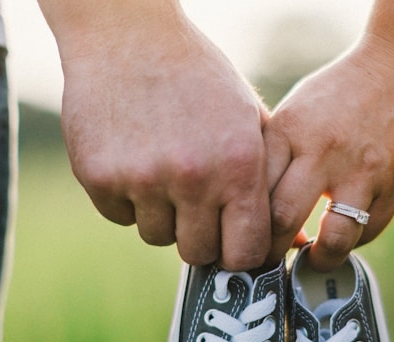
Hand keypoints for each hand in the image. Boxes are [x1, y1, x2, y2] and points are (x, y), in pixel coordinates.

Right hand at [40, 2, 278, 270]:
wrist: (128, 36)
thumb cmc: (199, 78)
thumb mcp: (248, 119)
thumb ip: (269, 180)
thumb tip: (294, 242)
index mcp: (238, 165)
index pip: (245, 252)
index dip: (239, 254)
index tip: (231, 243)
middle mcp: (193, 177)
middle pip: (198, 252)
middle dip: (199, 236)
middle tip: (194, 204)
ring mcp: (142, 179)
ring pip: (156, 235)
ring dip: (161, 214)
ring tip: (163, 169)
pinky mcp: (100, 177)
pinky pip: (119, 216)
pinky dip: (126, 198)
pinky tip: (134, 158)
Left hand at [264, 36, 393, 270]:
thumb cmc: (344, 91)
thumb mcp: (298, 110)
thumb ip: (276, 154)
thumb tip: (250, 208)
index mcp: (290, 130)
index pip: (252, 192)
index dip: (242, 226)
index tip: (242, 240)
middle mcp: (323, 151)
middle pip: (281, 221)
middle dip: (270, 253)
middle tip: (268, 262)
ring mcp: (363, 171)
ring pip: (332, 239)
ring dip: (318, 259)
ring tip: (312, 259)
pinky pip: (367, 231)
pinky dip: (352, 241)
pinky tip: (343, 234)